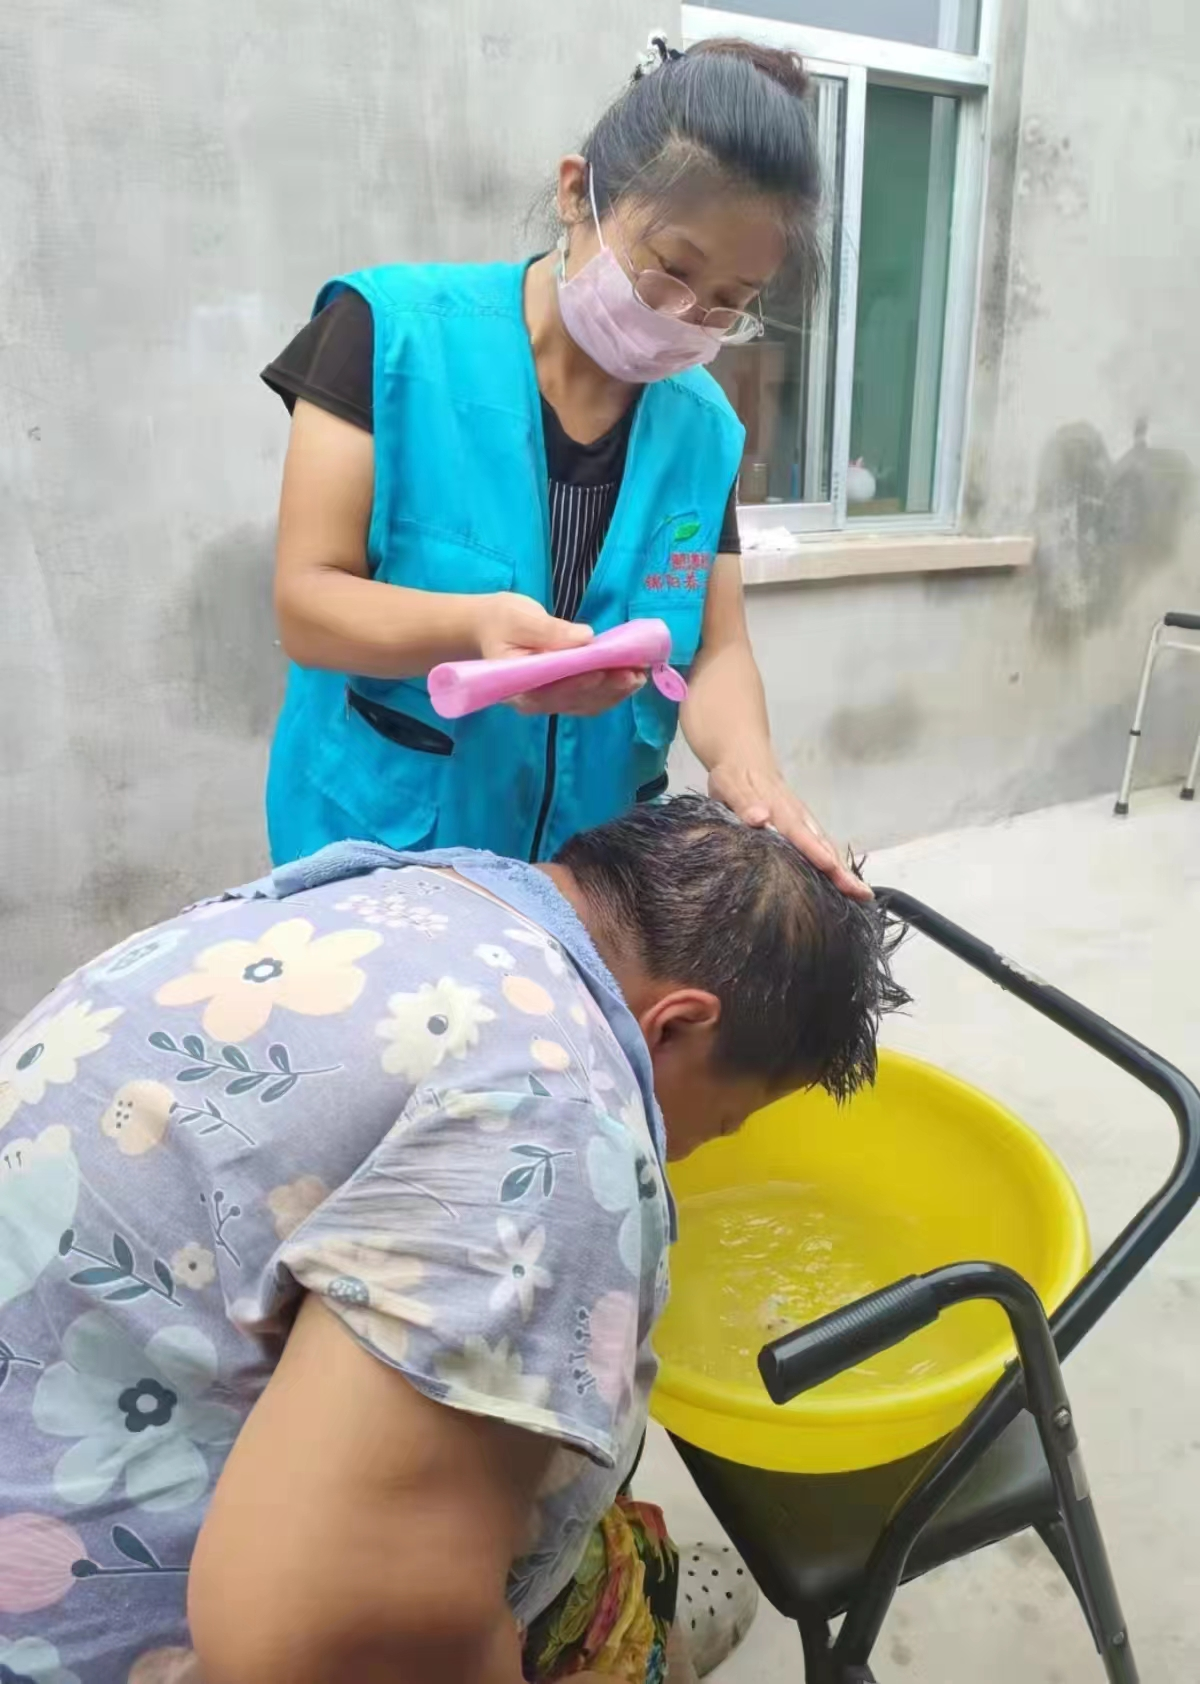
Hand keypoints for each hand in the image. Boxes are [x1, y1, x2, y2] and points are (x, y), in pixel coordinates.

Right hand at [476, 593, 644, 717]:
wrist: (492, 627)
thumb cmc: (502, 621)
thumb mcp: (519, 617)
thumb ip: (549, 630)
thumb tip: (585, 638)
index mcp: (517, 686)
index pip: (550, 690)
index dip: (577, 684)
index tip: (601, 673)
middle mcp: (535, 701)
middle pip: (574, 699)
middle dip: (606, 687)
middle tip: (633, 673)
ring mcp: (551, 701)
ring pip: (587, 703)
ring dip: (615, 691)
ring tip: (639, 675)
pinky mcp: (564, 694)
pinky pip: (590, 699)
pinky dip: (612, 691)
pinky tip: (631, 679)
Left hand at [707, 761, 871, 901]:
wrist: (745, 759)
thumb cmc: (735, 777)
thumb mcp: (731, 785)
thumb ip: (744, 801)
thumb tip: (759, 817)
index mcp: (780, 809)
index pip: (798, 833)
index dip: (813, 850)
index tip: (829, 865)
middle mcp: (798, 817)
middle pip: (823, 844)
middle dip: (840, 869)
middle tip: (860, 893)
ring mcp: (805, 822)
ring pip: (827, 847)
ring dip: (843, 871)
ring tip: (861, 895)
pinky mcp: (805, 828)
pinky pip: (823, 848)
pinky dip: (836, 867)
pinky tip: (845, 886)